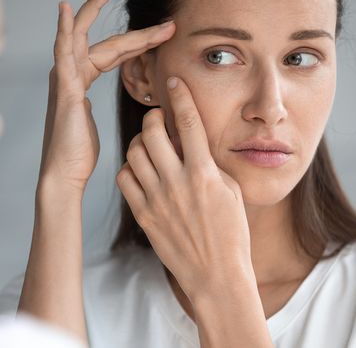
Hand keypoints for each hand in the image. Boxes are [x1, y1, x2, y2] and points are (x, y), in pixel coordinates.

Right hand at [39, 0, 174, 194]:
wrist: (65, 176)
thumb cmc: (82, 155)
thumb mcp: (103, 125)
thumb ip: (117, 110)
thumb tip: (149, 109)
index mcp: (80, 82)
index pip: (112, 51)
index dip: (139, 39)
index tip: (165, 30)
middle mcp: (69, 75)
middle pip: (95, 36)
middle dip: (109, 11)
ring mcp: (63, 79)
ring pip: (79, 35)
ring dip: (91, 8)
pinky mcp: (62, 89)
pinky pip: (63, 52)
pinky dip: (63, 29)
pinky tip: (66, 10)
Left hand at [116, 76, 253, 299]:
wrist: (216, 275)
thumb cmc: (231, 233)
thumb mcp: (231, 191)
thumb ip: (210, 164)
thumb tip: (192, 143)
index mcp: (204, 173)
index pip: (187, 122)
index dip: (179, 95)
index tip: (174, 80)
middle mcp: (177, 182)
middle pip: (151, 131)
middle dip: (153, 117)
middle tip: (158, 119)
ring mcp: (156, 199)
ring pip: (133, 152)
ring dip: (140, 141)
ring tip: (150, 146)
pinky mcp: (143, 215)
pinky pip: (124, 178)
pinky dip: (130, 168)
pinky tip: (141, 171)